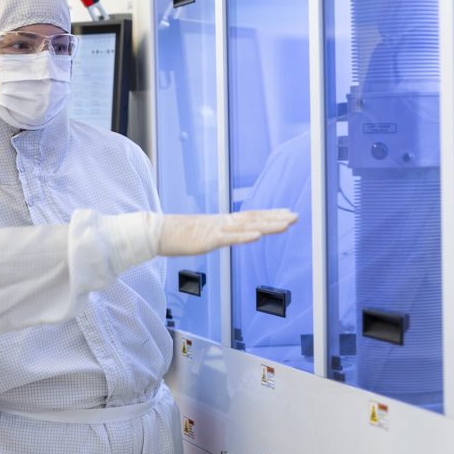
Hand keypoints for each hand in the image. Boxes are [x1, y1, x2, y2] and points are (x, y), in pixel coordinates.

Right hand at [158, 209, 296, 255]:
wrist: (157, 232)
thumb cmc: (177, 235)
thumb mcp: (202, 235)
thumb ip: (216, 234)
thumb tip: (226, 236)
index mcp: (222, 222)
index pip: (251, 216)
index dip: (269, 214)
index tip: (286, 213)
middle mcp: (223, 223)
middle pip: (254, 219)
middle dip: (276, 218)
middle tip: (296, 216)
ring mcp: (216, 230)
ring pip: (247, 226)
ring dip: (268, 225)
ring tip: (286, 223)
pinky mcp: (207, 240)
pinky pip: (229, 238)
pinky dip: (245, 236)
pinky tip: (259, 235)